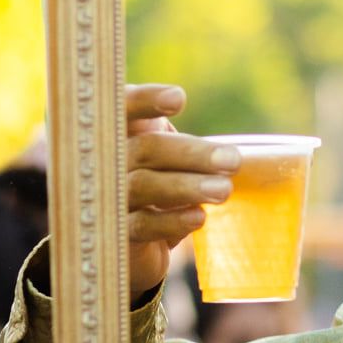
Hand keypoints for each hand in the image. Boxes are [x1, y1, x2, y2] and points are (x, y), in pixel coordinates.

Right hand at [122, 82, 242, 301]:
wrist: (134, 243)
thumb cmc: (159, 183)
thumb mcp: (168, 156)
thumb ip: (187, 144)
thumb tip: (237, 152)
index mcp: (119, 129)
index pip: (123, 105)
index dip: (146, 99)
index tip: (179, 99)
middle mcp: (105, 159)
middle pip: (146, 148)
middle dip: (192, 153)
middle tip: (234, 160)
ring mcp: (107, 196)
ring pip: (142, 185)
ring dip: (187, 186)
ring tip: (225, 190)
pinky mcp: (117, 234)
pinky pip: (142, 225)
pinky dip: (172, 221)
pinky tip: (199, 217)